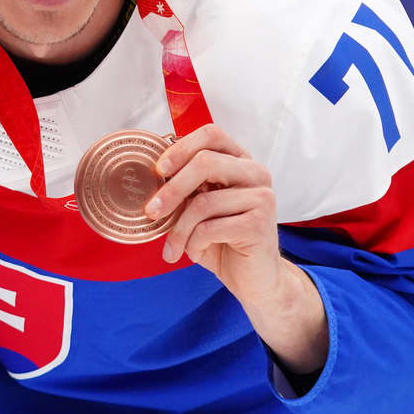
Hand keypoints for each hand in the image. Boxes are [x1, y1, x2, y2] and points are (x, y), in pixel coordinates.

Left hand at [146, 125, 279, 288]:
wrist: (252, 278)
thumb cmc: (221, 240)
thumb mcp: (198, 209)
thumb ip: (185, 188)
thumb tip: (151, 174)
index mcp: (240, 162)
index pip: (212, 135)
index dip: (181, 148)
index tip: (159, 170)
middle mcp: (256, 173)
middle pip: (205, 163)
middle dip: (171, 190)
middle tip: (151, 212)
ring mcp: (262, 197)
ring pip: (203, 202)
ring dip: (179, 229)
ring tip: (174, 248)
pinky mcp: (260, 224)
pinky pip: (210, 228)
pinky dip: (193, 243)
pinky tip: (195, 253)